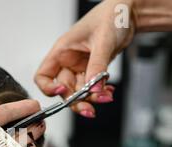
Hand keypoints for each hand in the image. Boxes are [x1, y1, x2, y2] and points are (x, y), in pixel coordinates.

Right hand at [35, 0, 135, 116]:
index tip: (63, 92)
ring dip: (92, 97)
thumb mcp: (102, 41)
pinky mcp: (92, 69)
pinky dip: (100, 91)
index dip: (48, 88)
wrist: (129, 13)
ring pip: (79, 91)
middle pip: (64, 89)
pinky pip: (92, 87)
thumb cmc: (110, 16)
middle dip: (76, 100)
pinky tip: (108, 90)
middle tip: (89, 109)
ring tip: (106, 96)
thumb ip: (97, 66)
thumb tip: (94, 88)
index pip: (43, 76)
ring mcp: (80, 66)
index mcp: (61, 51)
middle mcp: (68, 61)